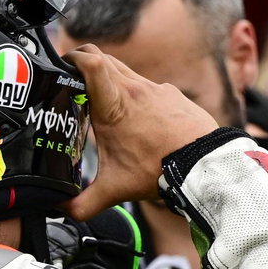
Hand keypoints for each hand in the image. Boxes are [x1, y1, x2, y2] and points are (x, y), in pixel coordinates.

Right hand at [65, 45, 217, 218]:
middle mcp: (133, 88)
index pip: (89, 62)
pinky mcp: (173, 95)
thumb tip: (65, 211)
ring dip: (111, 78)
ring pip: (125, 70)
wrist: (204, 165)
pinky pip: (149, 86)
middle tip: (75, 78)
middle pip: (102, 57)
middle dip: (85, 63)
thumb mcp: (115, 188)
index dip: (73, 57)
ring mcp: (155, 89)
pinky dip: (138, 94)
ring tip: (105, 100)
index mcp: (112, 103)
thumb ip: (85, 202)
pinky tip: (140, 117)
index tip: (63, 63)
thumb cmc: (158, 171)